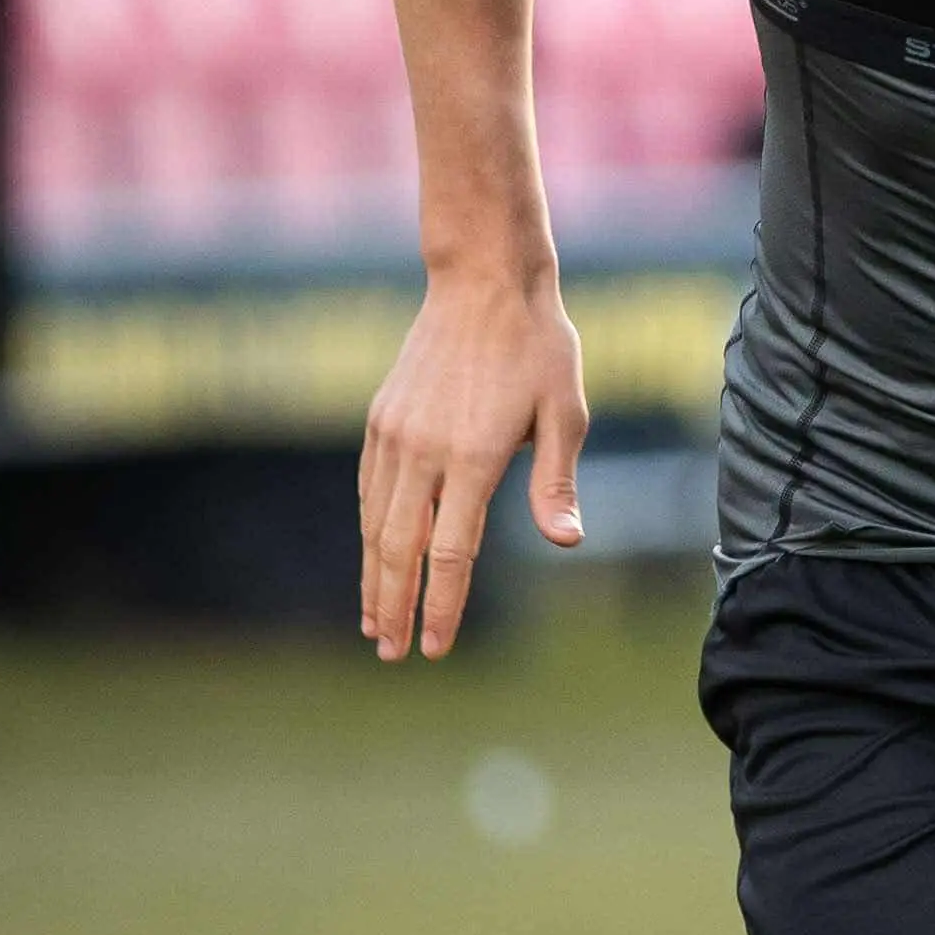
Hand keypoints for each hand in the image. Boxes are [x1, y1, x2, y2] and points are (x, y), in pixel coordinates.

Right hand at [358, 272, 588, 660]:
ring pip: (374, 522)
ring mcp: (394, 434)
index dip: (440, 605)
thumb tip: (566, 542)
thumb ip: (557, 482)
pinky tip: (374, 554)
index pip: (449, 553)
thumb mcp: (565, 413)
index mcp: (472, 456)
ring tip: (374, 621)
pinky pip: (369, 488)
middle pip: (398, 548)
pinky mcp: (380, 419)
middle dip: (393, 606)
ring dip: (373, 576)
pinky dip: (369, 529)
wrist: (483, 282)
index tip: (434, 648)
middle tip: (391, 653)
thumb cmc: (538, 348)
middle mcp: (423, 451)